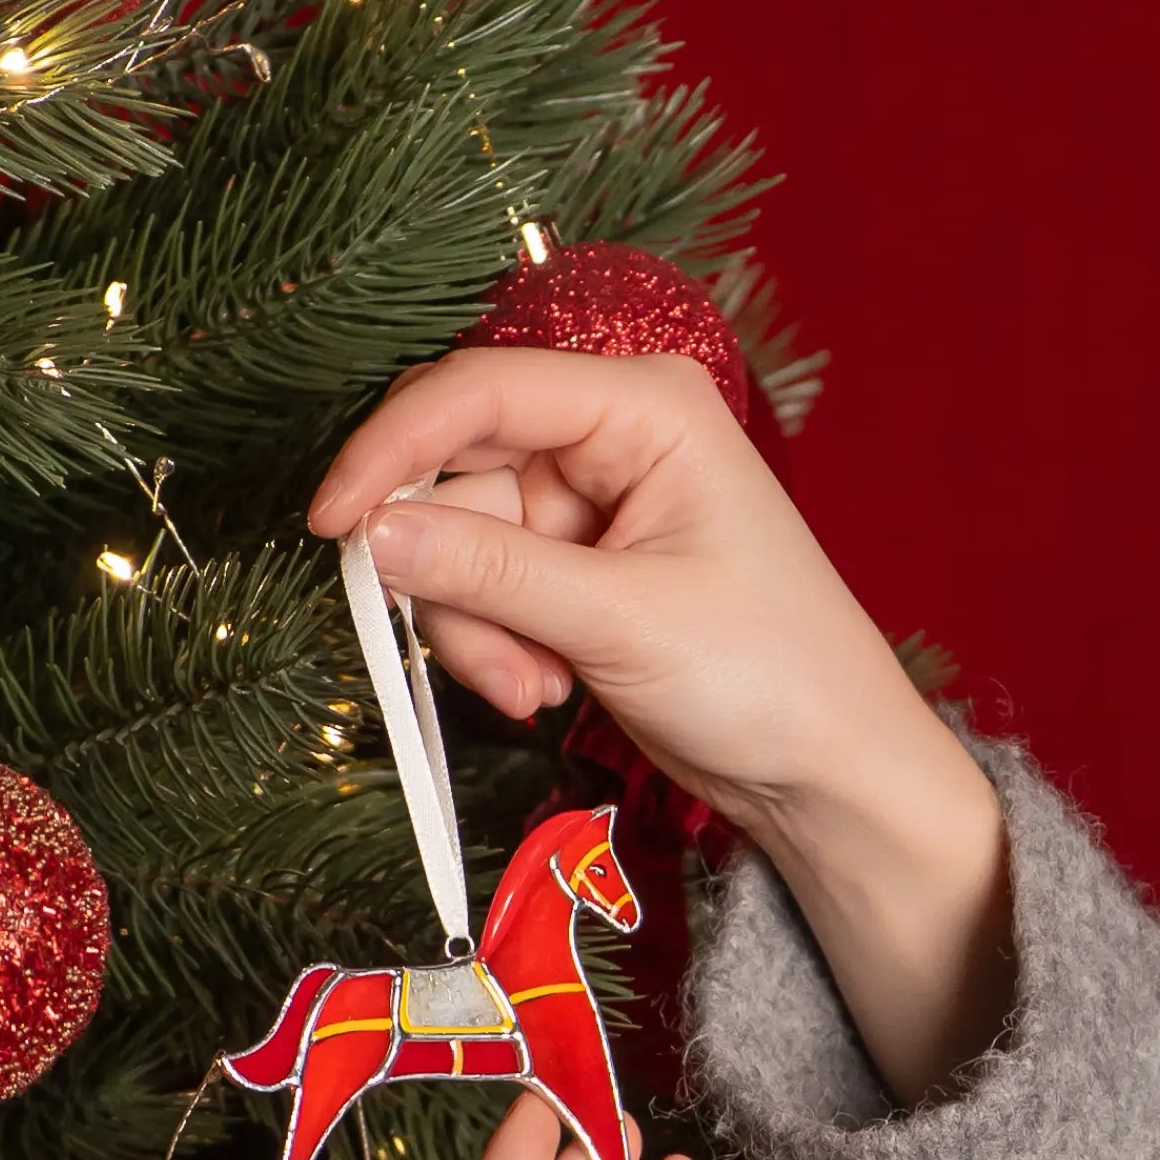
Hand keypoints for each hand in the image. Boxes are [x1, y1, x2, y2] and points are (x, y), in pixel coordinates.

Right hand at [308, 350, 1012, 1104]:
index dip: (392, 450)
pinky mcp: (581, 570)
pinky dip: (499, 645)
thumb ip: (491, 571)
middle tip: (492, 665)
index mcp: (647, 407)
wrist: (827, 770)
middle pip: (459, 472)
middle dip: (456, 576)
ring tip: (537, 691)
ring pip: (463, 541)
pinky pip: (489, 588)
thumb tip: (371, 535)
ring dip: (479, 629)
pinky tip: (547, 691)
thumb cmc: (770, 676)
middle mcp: (615, 437)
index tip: (332, 527)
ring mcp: (595, 505)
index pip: (480, 390)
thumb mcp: (622, 621)